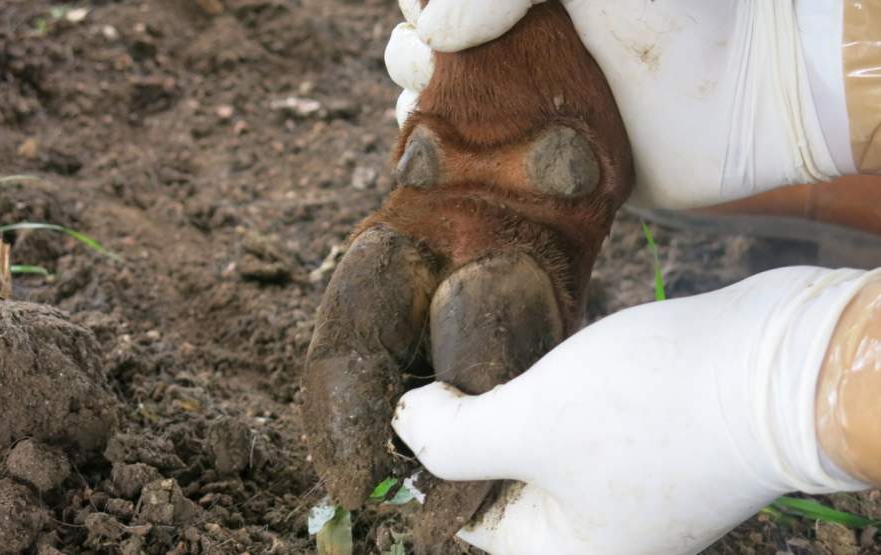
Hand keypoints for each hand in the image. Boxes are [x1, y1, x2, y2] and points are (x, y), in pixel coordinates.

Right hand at [387, 0, 852, 209]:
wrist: (749, 97)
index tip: (437, 10)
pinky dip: (434, 146)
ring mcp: (523, 98)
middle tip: (446, 56)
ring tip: (441, 97)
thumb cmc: (683, 11)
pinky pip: (460, 151)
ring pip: (430, 94)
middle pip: (425, 38)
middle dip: (417, 45)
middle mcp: (520, 39)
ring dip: (418, 94)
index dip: (425, 0)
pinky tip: (444, 142)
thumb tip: (436, 32)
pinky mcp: (532, 155)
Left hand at [393, 266, 875, 554]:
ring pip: (541, 450)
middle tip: (444, 372)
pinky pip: (579, 429)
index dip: (433, 463)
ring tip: (486, 359)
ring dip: (512, 406)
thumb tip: (408, 424)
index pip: (468, 523)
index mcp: (565, 552)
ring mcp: (631, 490)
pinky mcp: (652, 446)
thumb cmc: (652, 407)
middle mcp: (600, 533)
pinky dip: (553, 397)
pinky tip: (538, 356)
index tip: (414, 404)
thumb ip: (454, 440)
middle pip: (504, 486)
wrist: (780, 365)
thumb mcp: (531, 423)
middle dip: (472, 430)